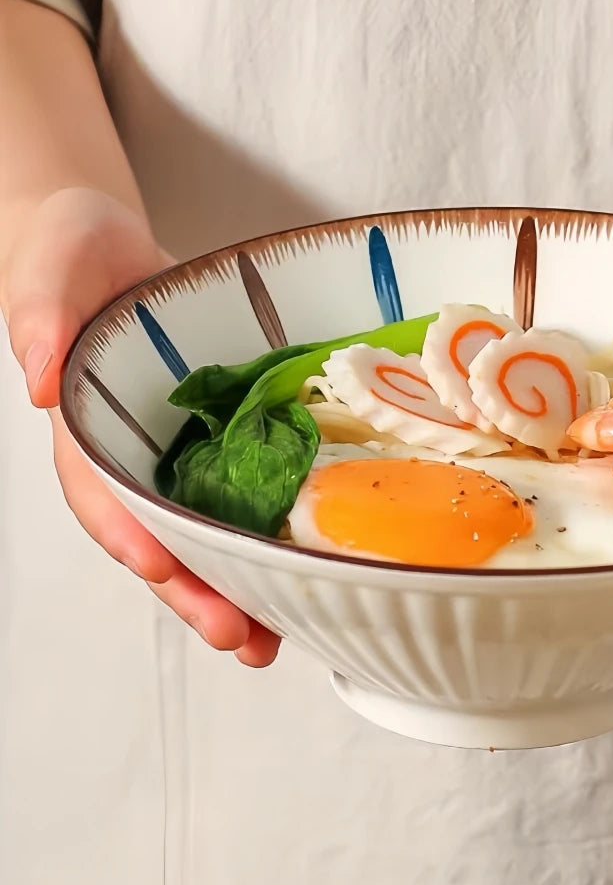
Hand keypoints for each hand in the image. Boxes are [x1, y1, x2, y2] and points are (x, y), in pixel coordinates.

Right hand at [1, 187, 280, 664]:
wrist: (112, 246)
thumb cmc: (69, 254)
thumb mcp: (50, 273)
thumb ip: (39, 316)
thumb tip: (41, 380)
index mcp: (86, 427)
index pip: (101, 493)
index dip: (129, 534)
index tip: (164, 570)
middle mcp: (134, 451)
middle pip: (159, 535)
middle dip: (196, 591)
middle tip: (241, 639)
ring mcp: (179, 448)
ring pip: (204, 528)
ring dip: (237, 583)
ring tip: (277, 635)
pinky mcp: (220, 432)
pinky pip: (243, 485)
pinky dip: (267, 527)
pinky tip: (302, 563)